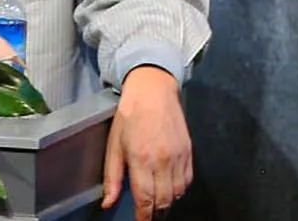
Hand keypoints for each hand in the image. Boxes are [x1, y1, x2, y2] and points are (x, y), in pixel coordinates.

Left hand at [102, 65, 191, 218]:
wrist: (153, 90)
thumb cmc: (130, 115)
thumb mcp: (114, 144)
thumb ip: (112, 176)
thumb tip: (108, 202)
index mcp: (141, 158)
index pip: (145, 199)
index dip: (144, 216)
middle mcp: (163, 160)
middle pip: (163, 200)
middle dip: (156, 213)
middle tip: (149, 217)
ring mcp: (178, 156)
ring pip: (177, 193)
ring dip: (168, 204)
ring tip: (159, 206)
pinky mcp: (189, 151)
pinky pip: (187, 180)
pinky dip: (180, 191)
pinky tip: (171, 191)